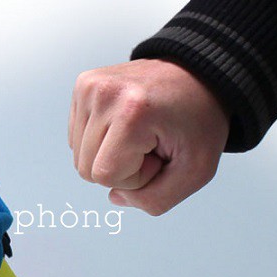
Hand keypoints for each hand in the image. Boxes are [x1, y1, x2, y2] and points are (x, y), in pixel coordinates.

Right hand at [68, 59, 229, 215]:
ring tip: (139, 133)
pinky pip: (76, 137)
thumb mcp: (196, 172)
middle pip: (85, 168)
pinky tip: (125, 124)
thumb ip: (155, 200)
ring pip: (78, 155)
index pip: (104, 176)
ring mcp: (89, 87)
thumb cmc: (200, 122)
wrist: (199, 76)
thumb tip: (114, 196)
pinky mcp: (82, 86)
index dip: (134, 178)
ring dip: (109, 154)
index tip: (159, 153)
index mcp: (132, 112)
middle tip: (150, 144)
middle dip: (120, 168)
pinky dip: (100, 140)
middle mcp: (103, 93)